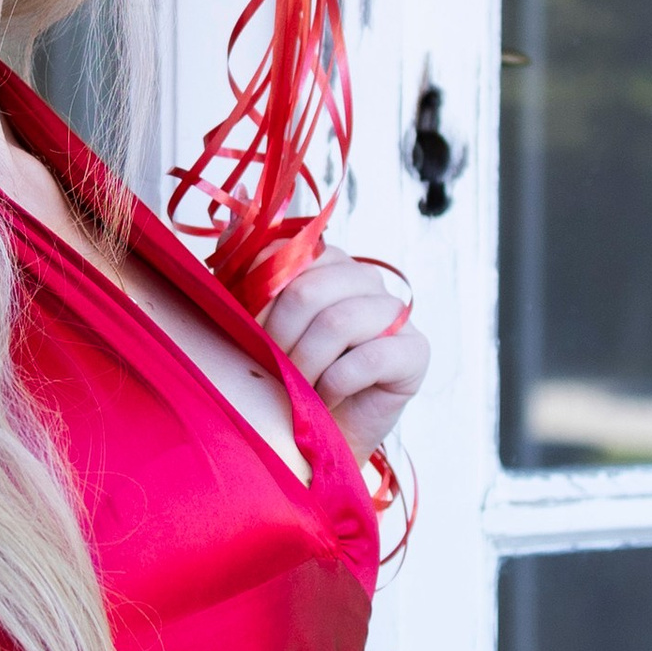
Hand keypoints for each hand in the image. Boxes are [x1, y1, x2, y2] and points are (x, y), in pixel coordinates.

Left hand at [264, 250, 427, 459]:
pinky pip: (371, 358)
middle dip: (279, 339)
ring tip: (296, 389)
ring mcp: (393, 312)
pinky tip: (326, 399)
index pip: (286, 255)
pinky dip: (336, 385)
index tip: (245, 334)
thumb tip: (237, 211)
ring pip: (338, 323)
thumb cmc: (284, 379)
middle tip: (270, 371)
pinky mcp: (415, 350)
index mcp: (325, 262)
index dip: (258, 299)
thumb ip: (245, 273)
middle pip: (308, 291)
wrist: (315, 439)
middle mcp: (362, 278)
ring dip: (306, 365)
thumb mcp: (253, 325)